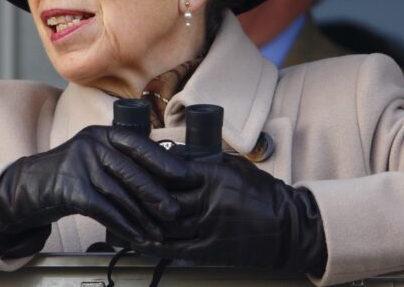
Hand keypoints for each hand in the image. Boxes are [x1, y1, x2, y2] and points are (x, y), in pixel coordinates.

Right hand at [0, 125, 191, 257]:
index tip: (185, 175)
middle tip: (175, 210)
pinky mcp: (69, 189)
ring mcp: (79, 164)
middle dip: (156, 193)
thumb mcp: (97, 157)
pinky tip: (136, 236)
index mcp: (104, 133)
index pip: (139, 144)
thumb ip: (124, 161)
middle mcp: (91, 143)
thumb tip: (167, 178)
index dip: (164, 160)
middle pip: (131, 170)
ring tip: (158, 231)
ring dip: (142, 216)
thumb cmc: (73, 173)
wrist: (30, 186)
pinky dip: (123, 225)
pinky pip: (103, 210)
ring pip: (119, 192)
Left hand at [134, 154, 326, 274]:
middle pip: (164, 197)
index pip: (172, 170)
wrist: (288, 226)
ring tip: (119, 217)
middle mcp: (209, 201)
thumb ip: (204, 162)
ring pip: (165, 224)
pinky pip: (176, 248)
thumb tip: (173, 154)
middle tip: (116, 188)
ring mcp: (209, 227)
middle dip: (138, 194)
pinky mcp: (211, 250)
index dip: (147, 169)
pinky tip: (138, 241)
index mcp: (214, 177)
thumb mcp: (235, 167)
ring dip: (141, 221)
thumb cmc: (262, 194)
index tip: (129, 164)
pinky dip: (155, 245)